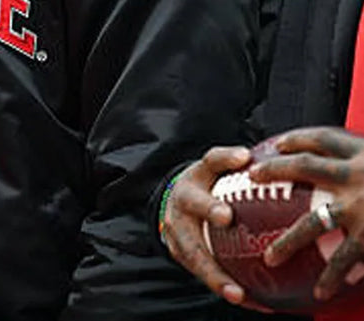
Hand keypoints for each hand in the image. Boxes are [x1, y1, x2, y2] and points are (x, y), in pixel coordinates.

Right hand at [161, 145, 258, 306]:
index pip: (212, 160)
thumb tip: (285, 168)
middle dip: (209, 208)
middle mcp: (182, 198)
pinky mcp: (177, 251)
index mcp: (198, 175)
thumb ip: (244, 172)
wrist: (174, 205)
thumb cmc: (209, 188)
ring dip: (214, 272)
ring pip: (192, 250)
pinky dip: (221, 287)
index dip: (226, 158)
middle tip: (227, 217)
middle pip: (193, 201)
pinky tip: (246, 302)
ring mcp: (176, 227)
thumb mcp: (220, 174)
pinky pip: (200, 272)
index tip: (244, 157)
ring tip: (236, 293)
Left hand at [249, 126, 363, 302]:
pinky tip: (319, 291)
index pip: (323, 138)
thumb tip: (351, 167)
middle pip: (305, 166)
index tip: (277, 142)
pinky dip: (331, 276)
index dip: (298, 138)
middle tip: (254, 178)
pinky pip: (343, 259)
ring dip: (289, 241)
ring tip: (271, 257)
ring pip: (312, 221)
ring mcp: (361, 207)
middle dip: (276, 170)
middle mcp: (357, 175)